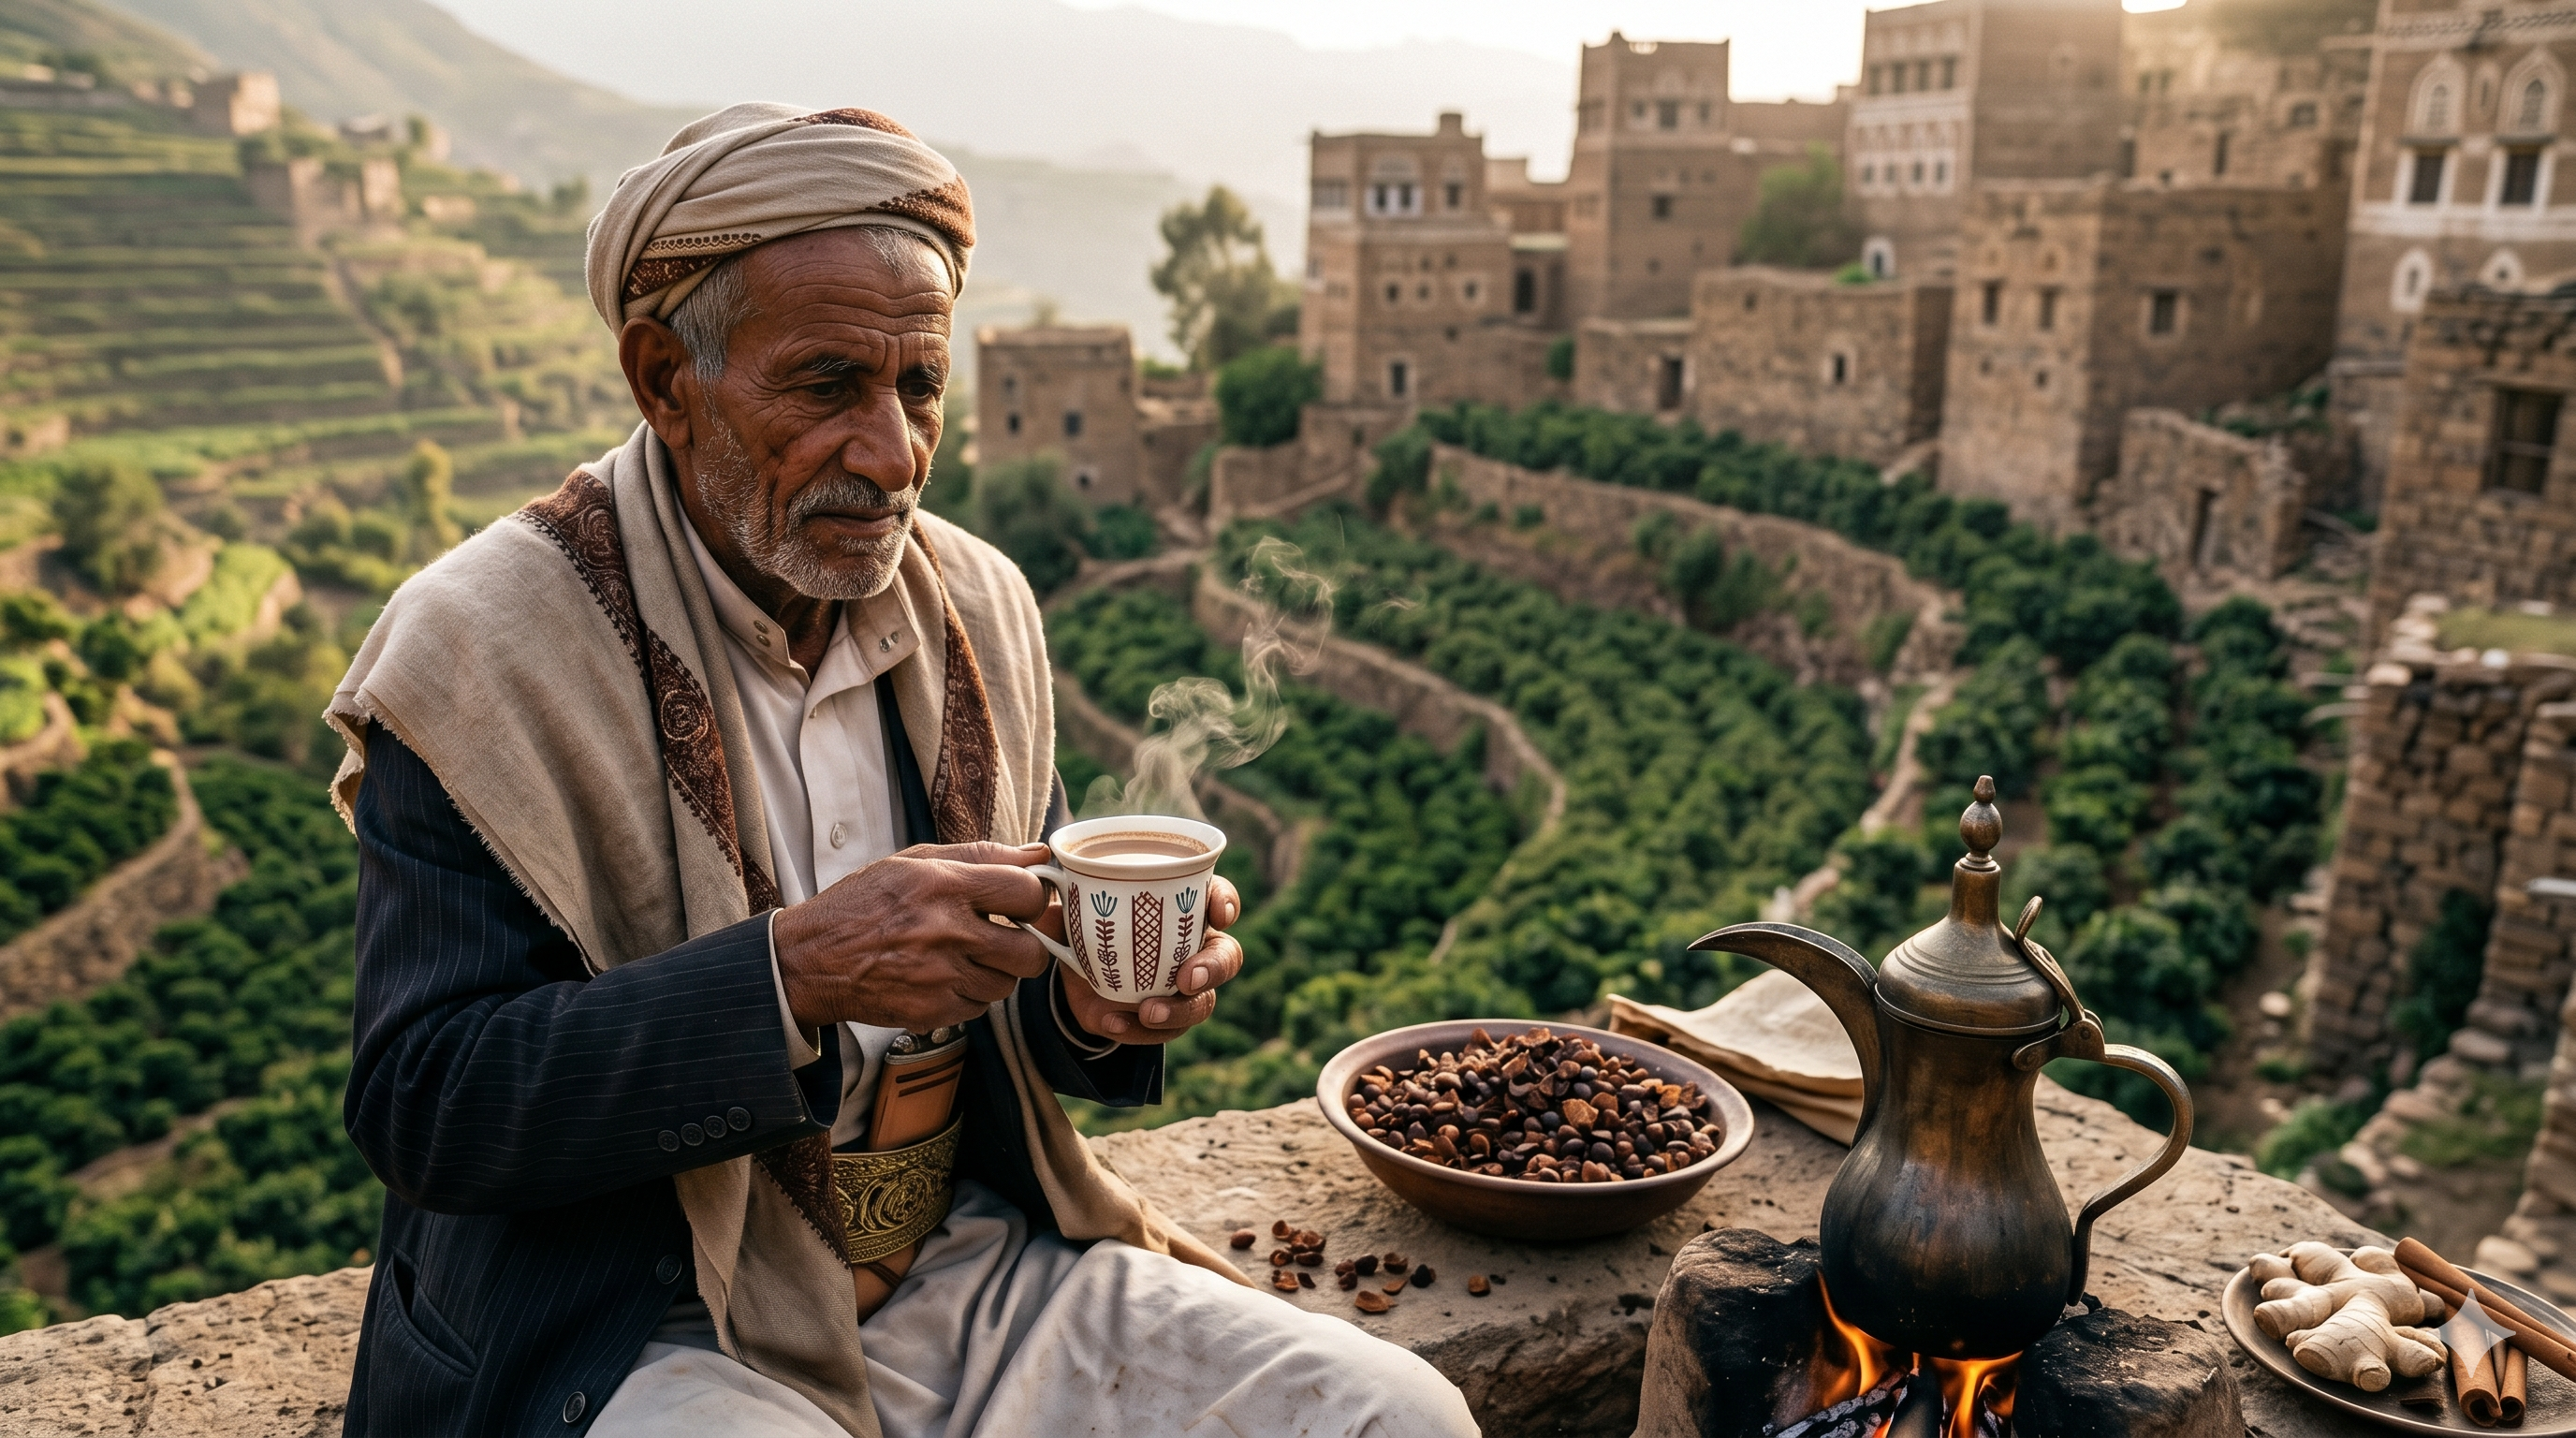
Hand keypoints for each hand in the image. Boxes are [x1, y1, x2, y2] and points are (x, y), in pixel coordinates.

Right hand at [773, 841, 1054, 1032]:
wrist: (812, 959)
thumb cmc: (863, 904)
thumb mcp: (915, 862)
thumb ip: (981, 855)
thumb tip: (1039, 854)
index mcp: (945, 885)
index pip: (1027, 893)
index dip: (1034, 899)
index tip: (1022, 904)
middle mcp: (947, 932)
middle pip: (1030, 952)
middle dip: (1026, 945)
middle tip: (1007, 938)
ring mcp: (940, 977)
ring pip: (1007, 985)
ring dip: (996, 972)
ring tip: (966, 956)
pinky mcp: (932, 1011)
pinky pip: (979, 1008)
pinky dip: (970, 995)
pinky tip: (944, 977)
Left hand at [1059, 876, 1242, 1044]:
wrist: (1072, 974)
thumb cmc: (1084, 925)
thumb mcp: (1069, 911)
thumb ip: (1058, 900)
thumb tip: (1039, 879)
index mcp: (1182, 908)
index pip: (1217, 899)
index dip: (1225, 903)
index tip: (1218, 913)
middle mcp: (1193, 948)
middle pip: (1226, 956)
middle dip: (1212, 968)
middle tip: (1185, 978)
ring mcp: (1182, 989)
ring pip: (1203, 1003)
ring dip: (1178, 1010)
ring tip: (1147, 1011)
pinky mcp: (1163, 1020)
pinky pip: (1165, 1032)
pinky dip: (1139, 1032)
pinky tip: (1112, 1024)